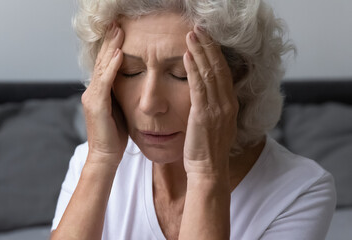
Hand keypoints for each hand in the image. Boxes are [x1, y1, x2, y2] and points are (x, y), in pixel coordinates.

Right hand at [81, 22, 127, 164]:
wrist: (106, 156)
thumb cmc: (114, 135)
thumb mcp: (118, 110)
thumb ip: (119, 95)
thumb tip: (130, 83)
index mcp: (98, 92)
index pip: (106, 64)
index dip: (112, 47)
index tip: (120, 32)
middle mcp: (92, 91)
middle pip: (102, 61)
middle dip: (111, 41)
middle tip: (117, 23)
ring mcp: (92, 97)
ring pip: (102, 67)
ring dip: (111, 48)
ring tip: (119, 31)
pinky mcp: (96, 104)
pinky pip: (105, 81)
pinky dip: (112, 67)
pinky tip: (119, 54)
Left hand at [183, 26, 238, 178]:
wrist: (209, 170)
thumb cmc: (207, 150)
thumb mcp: (215, 124)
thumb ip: (212, 107)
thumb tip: (204, 94)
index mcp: (229, 104)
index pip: (224, 72)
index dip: (215, 53)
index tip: (206, 38)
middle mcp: (226, 103)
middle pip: (218, 67)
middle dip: (208, 46)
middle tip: (198, 28)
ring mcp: (217, 108)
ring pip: (209, 73)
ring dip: (200, 52)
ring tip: (191, 35)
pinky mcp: (203, 115)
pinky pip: (198, 87)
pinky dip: (193, 69)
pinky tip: (187, 56)